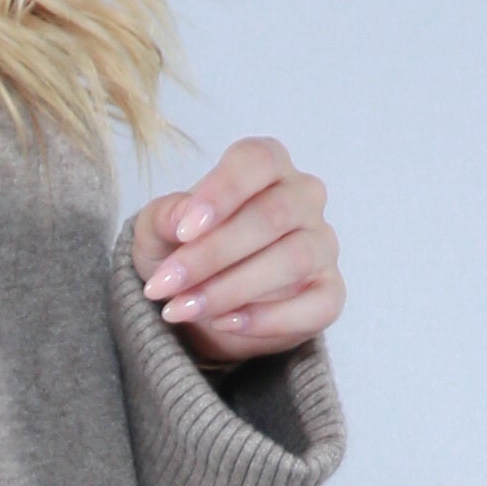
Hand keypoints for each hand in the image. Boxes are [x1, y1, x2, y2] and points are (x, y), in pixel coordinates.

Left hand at [133, 137, 341, 363]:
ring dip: (231, 289)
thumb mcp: (158, 231)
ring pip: (293, 259)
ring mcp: (321, 244)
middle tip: (166, 286)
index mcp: (267, 165)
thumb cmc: (182, 250)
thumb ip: (165, 217)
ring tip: (183, 309)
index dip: (220, 193)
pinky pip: (316, 305)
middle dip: (212, 255)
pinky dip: (267, 319)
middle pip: (272, 215)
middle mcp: (303, 197)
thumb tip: (182, 218)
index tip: (183, 232)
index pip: (256, 162)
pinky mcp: (329, 292)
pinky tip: (225, 323)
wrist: (198, 302)